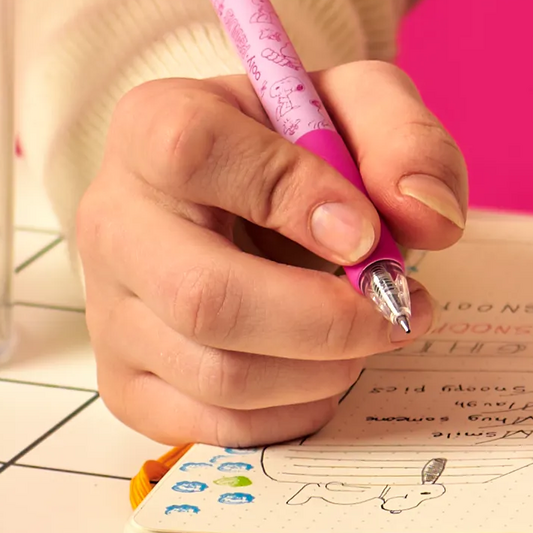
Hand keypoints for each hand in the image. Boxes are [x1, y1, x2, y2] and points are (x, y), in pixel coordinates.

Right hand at [77, 60, 469, 447]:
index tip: (366, 230)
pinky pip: (209, 426)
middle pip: (202, 296)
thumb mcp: (358, 106)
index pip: (197, 154)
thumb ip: (403, 141)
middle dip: (324, 321)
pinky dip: (290, 414)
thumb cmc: (296, 143)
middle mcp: (112, 219)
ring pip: (214, 373)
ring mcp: (108, 311)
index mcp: (153, 124)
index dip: (291, 195)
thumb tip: (425, 216)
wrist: (244, 192)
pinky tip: (326, 372)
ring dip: (320, 370)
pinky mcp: (124, 383)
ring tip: (371, 334)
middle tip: (398, 310)